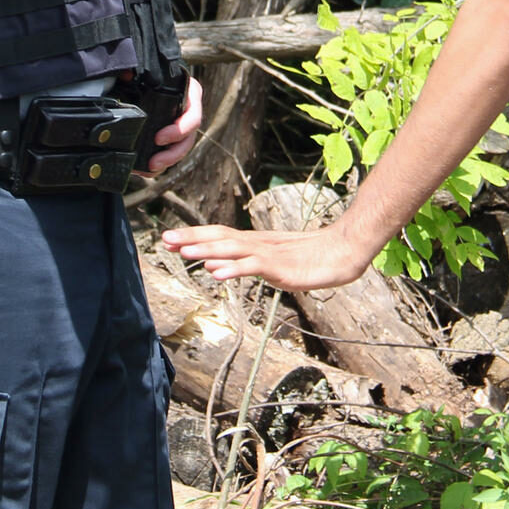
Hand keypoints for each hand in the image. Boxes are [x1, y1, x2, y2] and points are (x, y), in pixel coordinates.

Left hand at [138, 76, 204, 174]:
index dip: (179, 130)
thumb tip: (125, 74)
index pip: (193, 116)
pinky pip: (170, 152)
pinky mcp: (172, 135)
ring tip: (149, 169)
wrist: (146, 72)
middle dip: (172, 153)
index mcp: (190, 93)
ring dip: (167, 161)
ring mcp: (181, 124)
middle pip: (188, 138)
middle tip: (154, 162)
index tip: (158, 138)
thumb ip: (136, 71)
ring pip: (181, 149)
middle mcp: (189, 110)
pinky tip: (145, 170)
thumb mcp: (147, 70)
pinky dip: (160, 163)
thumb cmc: (150, 70)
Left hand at [158, 220, 374, 291]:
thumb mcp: (274, 264)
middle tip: (165, 239)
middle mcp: (258, 244)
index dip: (195, 236)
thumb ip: (245, 265)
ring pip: (232, 249)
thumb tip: (214, 267)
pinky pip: (253, 266)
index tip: (170, 238)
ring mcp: (269, 254)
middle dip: (191, 238)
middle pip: (220, 237)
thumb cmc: (313, 258)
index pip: (219, 236)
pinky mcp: (281, 267)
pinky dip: (233, 268)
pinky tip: (217, 272)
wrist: (344, 251)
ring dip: (207, 249)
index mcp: (256, 243)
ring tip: (184, 251)